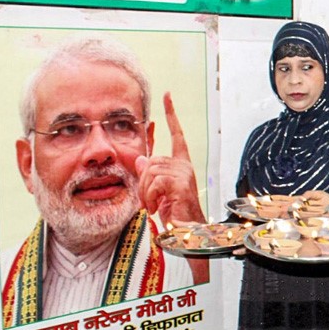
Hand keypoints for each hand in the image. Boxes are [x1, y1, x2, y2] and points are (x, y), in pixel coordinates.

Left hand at [137, 92, 203, 224]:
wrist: (187, 233)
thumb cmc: (174, 214)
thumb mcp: (157, 191)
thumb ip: (149, 173)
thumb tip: (141, 158)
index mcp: (181, 164)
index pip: (176, 135)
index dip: (172, 114)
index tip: (167, 96)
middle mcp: (185, 165)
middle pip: (151, 160)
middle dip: (144, 182)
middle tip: (149, 200)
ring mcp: (184, 173)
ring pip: (150, 171)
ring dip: (146, 192)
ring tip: (154, 205)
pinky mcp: (180, 182)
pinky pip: (154, 181)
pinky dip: (149, 197)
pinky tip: (157, 207)